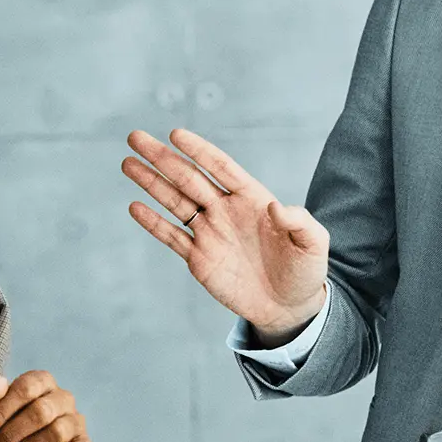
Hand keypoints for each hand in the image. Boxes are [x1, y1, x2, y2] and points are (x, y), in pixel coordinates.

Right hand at [122, 128, 328, 340]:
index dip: (199, 150)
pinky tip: (135, 206)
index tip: (176, 134)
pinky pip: (172, 237)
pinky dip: (153, 223)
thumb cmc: (305, 270)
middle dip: (163, 158)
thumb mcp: (313, 244)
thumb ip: (299, 222)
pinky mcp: (199, 258)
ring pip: (175, 201)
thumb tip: (276, 206)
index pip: (220, 167)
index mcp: (252, 197)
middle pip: (189, 178)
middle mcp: (225, 209)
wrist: (289, 307)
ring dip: (151, 182)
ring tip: (128, 163)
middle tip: (136, 137)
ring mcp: (210, 232)